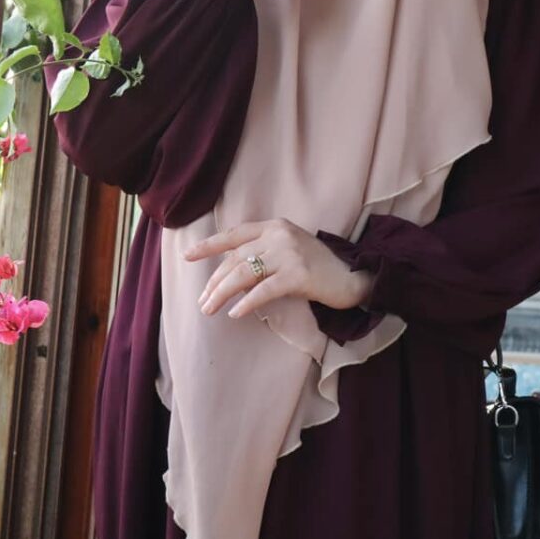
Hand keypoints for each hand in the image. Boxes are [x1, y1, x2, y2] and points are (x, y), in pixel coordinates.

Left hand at [182, 217, 374, 318]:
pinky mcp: (298, 275)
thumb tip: (227, 272)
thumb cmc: (317, 266)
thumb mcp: (288, 249)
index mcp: (275, 225)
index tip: (188, 256)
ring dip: (222, 294)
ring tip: (209, 309)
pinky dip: (246, 303)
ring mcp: (289, 253)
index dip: (209, 246)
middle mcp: (280, 235)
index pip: (235, 234)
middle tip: (203, 301)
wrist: (352, 275)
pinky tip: (235, 313)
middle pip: (236, 259)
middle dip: (214, 282)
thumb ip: (263, 252)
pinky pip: (264, 290)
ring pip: (244, 274)